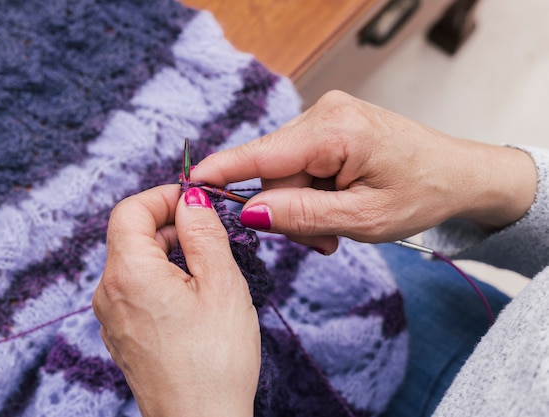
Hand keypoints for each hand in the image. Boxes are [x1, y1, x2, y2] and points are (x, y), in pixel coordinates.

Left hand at [93, 185, 259, 416]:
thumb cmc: (215, 359)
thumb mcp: (221, 283)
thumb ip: (203, 231)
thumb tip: (191, 197)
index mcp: (128, 272)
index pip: (130, 209)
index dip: (163, 196)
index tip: (195, 201)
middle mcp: (108, 292)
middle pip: (131, 235)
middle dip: (170, 225)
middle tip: (211, 236)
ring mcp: (111, 317)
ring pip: (135, 263)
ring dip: (168, 253)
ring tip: (207, 271)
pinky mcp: (121, 335)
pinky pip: (135, 290)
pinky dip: (161, 279)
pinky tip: (192, 299)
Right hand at [193, 91, 536, 252]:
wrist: (460, 176)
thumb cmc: (422, 194)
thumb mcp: (361, 219)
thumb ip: (301, 215)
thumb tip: (249, 211)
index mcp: (336, 131)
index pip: (263, 153)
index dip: (224, 171)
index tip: (190, 182)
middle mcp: (325, 113)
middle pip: (273, 170)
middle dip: (288, 211)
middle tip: (322, 240)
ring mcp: (327, 117)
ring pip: (285, 172)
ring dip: (302, 207)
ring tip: (336, 228)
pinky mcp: (329, 127)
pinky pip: (301, 165)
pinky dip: (312, 193)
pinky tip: (336, 208)